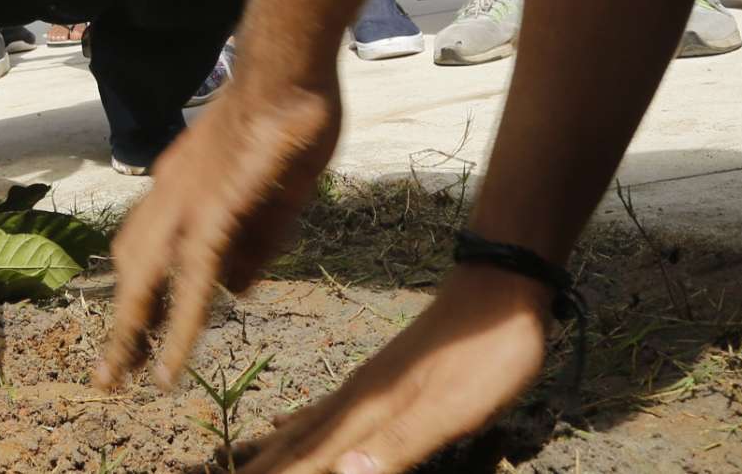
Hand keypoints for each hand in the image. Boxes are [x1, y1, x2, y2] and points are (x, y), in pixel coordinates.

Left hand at [99, 65, 341, 389]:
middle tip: (107, 376)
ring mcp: (187, 202)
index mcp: (180, 183)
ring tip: (127, 381)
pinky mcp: (214, 211)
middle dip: (120, 326)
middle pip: (131, 271)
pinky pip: (189, 280)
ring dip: (135, 336)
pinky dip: (176, 329)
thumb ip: (255, 241)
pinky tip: (170, 366)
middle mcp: (169, 194)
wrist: (288, 66)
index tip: (131, 330)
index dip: (135, 290)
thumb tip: (235, 291)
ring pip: (148, 281)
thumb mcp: (274, 189)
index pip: (144, 246)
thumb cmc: (289, 113)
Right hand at [236, 267, 554, 471]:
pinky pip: (321, 410)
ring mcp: (365, 385)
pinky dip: (296, 426)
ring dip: (272, 452)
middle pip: (297, 445)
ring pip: (303, 428)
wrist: (500, 285)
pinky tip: (283, 425)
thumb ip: (397, 442)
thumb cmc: (486, 353)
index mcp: (368, 410)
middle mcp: (355, 399)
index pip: (311, 459)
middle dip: (263, 469)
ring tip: (242, 465)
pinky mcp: (379, 377)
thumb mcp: (451, 407)